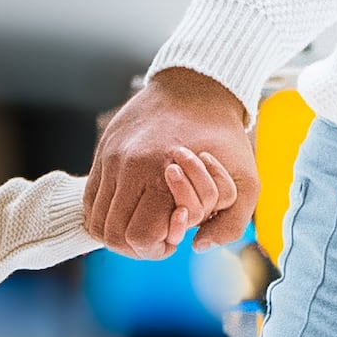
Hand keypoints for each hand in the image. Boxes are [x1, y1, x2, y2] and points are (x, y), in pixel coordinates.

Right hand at [86, 66, 249, 257]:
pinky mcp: (102, 151)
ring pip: (95, 220)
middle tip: (157, 236)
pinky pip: (89, 199)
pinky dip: (104, 214)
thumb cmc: (224, 138)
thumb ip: (231, 225)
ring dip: (117, 232)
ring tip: (142, 224)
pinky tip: (128, 210)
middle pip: (112, 234)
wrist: (197, 88)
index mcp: (163, 175)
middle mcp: (129, 167)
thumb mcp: (246, 182)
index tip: (174, 238)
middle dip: (135, 246)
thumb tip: (196, 246)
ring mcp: (110, 158)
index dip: (157, 248)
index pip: (139, 237)